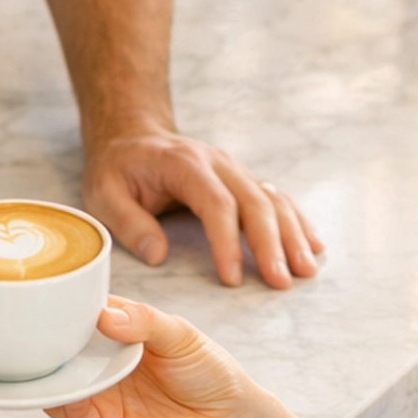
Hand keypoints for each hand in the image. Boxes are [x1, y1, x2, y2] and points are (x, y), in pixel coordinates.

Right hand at [48, 295, 251, 417]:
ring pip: (60, 380)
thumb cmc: (210, 375)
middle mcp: (105, 362)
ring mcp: (101, 395)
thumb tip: (105, 316)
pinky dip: (59, 403)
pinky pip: (70, 415)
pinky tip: (61, 391)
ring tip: (38, 358)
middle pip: (64, 347)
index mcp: (122, 331)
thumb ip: (145, 321)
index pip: (84, 313)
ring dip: (47, 371)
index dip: (67, 304)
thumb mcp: (182, 335)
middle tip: (35, 326)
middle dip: (47, 338)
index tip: (50, 294)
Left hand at [83, 125, 322, 288]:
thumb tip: (158, 254)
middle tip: (281, 282)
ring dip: (292, 234)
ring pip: (273, 198)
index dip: (227, 241)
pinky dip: (297, 221)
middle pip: (254, 201)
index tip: (232, 277)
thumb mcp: (104, 193)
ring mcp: (234, 169)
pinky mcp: (243, 178)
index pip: (215, 203)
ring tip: (305, 270)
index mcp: (184, 164)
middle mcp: (217, 163)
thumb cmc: (117, 168)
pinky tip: (313, 244)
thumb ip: (129, 223)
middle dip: (271, 243)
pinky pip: (277, 197)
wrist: (132, 135)